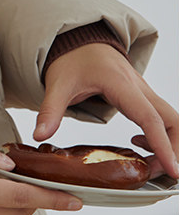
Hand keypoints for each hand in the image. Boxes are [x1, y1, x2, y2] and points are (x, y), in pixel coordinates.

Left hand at [35, 44, 178, 179]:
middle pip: (172, 120)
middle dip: (175, 149)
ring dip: (168, 144)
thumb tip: (40, 135)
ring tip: (147, 166)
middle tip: (161, 174)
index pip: (149, 118)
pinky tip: (137, 145)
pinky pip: (161, 118)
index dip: (163, 146)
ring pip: (170, 119)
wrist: (79, 40)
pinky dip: (159, 136)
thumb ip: (50, 109)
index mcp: (121, 84)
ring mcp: (143, 91)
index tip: (173, 170)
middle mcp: (138, 87)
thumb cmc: (72, 59)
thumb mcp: (58, 84)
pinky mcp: (142, 96)